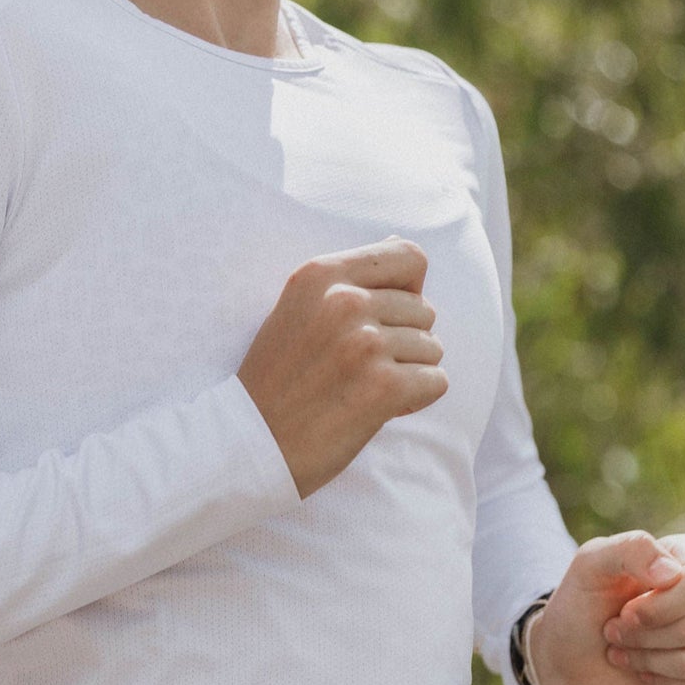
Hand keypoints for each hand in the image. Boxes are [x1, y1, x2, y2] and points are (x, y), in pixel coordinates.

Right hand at [237, 235, 445, 499]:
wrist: (247, 442)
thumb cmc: (277, 378)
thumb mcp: (298, 307)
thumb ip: (348, 278)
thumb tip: (397, 242)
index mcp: (320, 274)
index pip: (408, 257)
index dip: (410, 288)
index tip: (385, 317)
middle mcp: (343, 301)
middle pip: (424, 308)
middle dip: (403, 340)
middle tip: (359, 368)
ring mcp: (364, 342)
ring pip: (432, 348)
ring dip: (407, 373)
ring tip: (361, 388)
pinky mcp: (383, 386)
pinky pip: (436, 381)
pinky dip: (414, 400)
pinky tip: (376, 408)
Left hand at [526, 530, 684, 684]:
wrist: (566, 659)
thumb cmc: (580, 605)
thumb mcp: (590, 565)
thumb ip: (630, 550)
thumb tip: (674, 572)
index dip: (663, 604)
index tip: (625, 610)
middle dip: (644, 634)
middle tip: (612, 629)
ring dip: (648, 659)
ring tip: (621, 648)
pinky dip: (664, 684)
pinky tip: (642, 673)